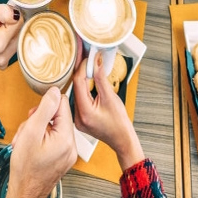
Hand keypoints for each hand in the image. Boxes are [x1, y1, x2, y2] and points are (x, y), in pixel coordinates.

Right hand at [0, 0, 21, 68]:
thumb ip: (4, 10)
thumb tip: (17, 15)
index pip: (19, 22)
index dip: (10, 15)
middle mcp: (2, 56)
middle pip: (20, 32)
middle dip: (10, 25)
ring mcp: (2, 61)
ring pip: (17, 39)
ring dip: (9, 33)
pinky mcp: (2, 63)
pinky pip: (12, 47)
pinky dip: (7, 41)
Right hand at [3, 87, 76, 197]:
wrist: (24, 194)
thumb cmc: (25, 168)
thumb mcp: (31, 132)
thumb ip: (44, 109)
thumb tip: (54, 91)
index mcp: (66, 138)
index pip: (62, 105)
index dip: (46, 106)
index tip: (33, 116)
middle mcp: (71, 146)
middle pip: (58, 117)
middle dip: (39, 120)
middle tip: (26, 131)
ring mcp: (68, 154)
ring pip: (54, 128)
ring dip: (38, 130)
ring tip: (25, 142)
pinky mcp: (63, 159)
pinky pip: (54, 140)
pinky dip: (41, 140)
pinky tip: (31, 148)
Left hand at [72, 54, 143, 170]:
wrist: (122, 139)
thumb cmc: (119, 123)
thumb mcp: (111, 98)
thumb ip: (101, 79)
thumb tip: (96, 63)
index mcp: (84, 112)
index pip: (78, 83)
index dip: (82, 67)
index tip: (88, 57)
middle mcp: (77, 116)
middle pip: (75, 87)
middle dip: (81, 71)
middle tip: (86, 57)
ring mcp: (77, 118)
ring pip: (76, 92)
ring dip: (82, 79)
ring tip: (87, 65)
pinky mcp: (79, 118)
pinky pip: (78, 99)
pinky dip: (83, 88)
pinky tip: (87, 80)